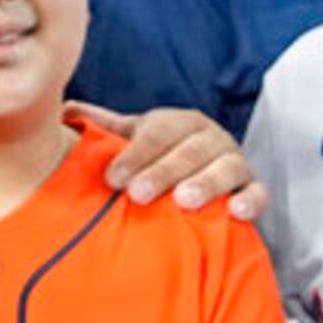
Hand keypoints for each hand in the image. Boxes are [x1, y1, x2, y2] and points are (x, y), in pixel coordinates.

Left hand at [72, 101, 265, 222]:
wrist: (198, 172)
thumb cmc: (156, 156)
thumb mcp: (132, 138)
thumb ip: (103, 127)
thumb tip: (65, 110)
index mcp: (179, 122)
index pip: (158, 133)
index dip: (135, 154)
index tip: (112, 178)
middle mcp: (210, 137)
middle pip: (190, 151)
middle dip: (164, 171)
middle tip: (138, 193)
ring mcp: (234, 161)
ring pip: (225, 168)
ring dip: (206, 183)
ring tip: (184, 201)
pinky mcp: (252, 187)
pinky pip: (257, 193)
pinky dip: (250, 201)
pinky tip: (234, 213)